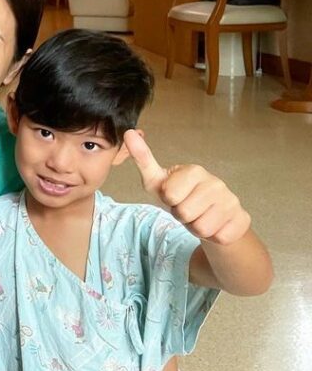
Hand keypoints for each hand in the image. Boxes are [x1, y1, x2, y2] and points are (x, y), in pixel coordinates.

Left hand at [125, 129, 250, 245]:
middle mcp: (216, 183)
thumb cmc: (180, 197)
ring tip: (199, 217)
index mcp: (195, 171)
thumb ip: (143, 159)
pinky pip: (219, 237)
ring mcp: (232, 201)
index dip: (169, 202)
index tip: (174, 197)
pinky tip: (215, 225)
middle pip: (185, 214)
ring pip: (202, 228)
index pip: (170, 195)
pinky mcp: (242, 219)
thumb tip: (128, 133)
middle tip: (187, 209)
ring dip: (196, 228)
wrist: (209, 216)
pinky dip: (213, 237)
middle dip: (182, 216)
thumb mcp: (157, 181)